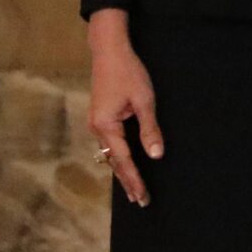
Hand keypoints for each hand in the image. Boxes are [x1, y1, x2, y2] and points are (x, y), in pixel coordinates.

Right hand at [86, 8, 162, 206]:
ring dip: (123, 171)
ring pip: (110, 154)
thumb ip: (149, 129)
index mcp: (105, 126)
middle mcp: (96, 128)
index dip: (134, 179)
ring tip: (135, 190)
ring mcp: (96, 123)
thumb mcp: (144, 101)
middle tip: (141, 201)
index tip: (143, 196)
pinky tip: (126, 165)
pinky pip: (110, 144)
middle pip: (113, 161)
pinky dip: (118, 157)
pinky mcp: (100, 118)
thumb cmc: (128, 73)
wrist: (109, 51)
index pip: (123, 160)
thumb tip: (155, 155)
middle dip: (128, 181)